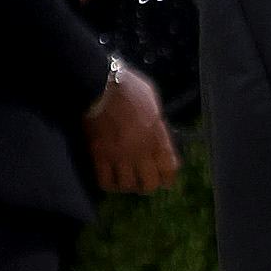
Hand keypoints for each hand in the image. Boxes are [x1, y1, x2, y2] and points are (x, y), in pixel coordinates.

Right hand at [86, 61, 181, 194]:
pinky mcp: (100, 155)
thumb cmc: (128, 86)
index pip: (169, 169)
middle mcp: (141, 151)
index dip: (167, 178)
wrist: (100, 84)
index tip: (164, 179)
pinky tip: (108, 178)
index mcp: (156, 136)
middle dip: (146, 185)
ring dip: (126, 185)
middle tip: (141, 180)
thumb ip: (156, 121)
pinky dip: (107, 183)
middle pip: (149, 184)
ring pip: (127, 186)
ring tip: (123, 180)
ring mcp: (120, 155)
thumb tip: (157, 131)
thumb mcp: (152, 100)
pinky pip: (105, 181)